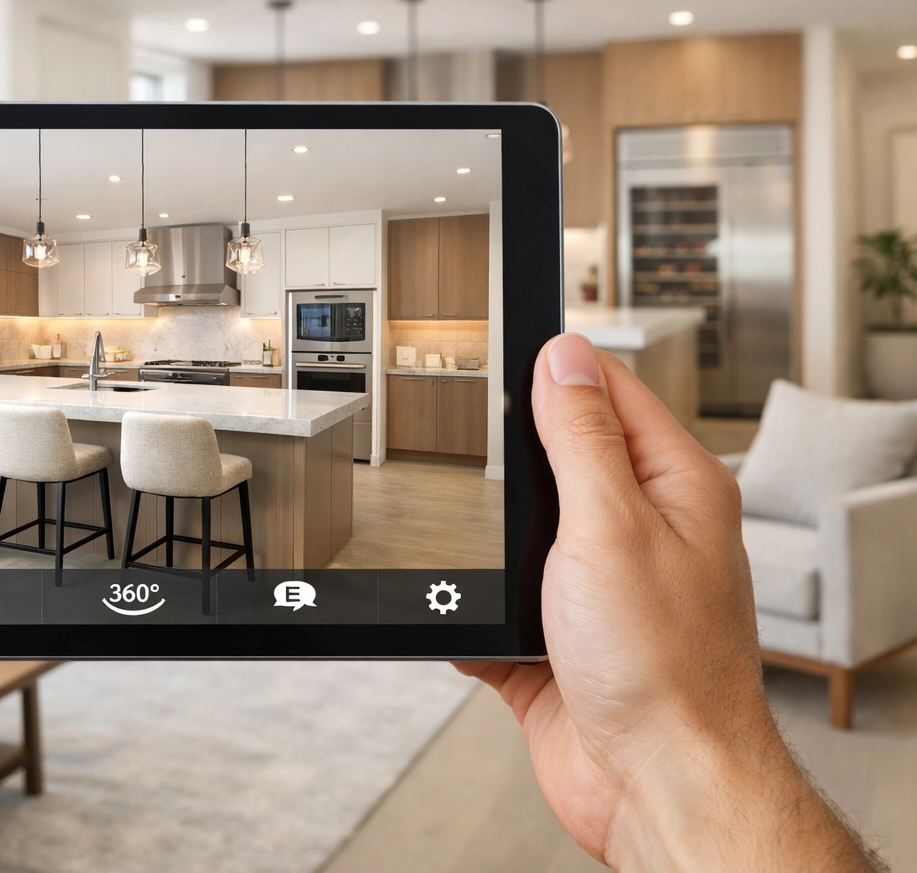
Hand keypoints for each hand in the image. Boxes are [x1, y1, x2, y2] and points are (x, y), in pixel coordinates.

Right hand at [456, 333, 877, 870]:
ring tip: (460, 540)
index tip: (508, 346)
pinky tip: (463, 619)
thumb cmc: (662, 667)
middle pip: (559, 462)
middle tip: (466, 446)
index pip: (612, 395)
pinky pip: (497, 613)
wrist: (654, 787)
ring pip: (521, 540)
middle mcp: (640, 534)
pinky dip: (473, 618)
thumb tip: (564, 356)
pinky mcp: (559, 647)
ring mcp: (597, 592)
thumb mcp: (610, 523)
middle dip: (507, 463)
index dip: (559, 368)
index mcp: (673, 489)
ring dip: (485, 549)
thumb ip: (582, 437)